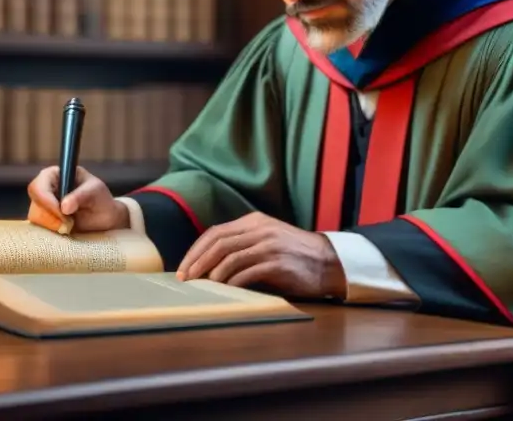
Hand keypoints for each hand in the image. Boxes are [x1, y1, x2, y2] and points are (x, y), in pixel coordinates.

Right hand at [26, 165, 127, 233]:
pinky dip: (52, 230)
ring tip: (71, 225)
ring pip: (35, 217)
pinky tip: (66, 229)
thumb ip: (80, 196)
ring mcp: (42, 205)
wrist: (105, 218)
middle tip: (69, 222)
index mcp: (54, 175)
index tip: (63, 212)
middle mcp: (45, 188)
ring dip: (53, 225)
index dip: (46, 201)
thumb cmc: (101, 199)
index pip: (38, 186)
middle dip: (51, 216)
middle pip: (35, 203)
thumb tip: (64, 206)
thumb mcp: (95, 192)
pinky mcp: (44, 220)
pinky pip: (39, 228)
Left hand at [176, 212, 345, 299]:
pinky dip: (231, 283)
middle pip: (218, 243)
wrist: (328, 262)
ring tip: (202, 286)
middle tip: (186, 279)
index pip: (215, 233)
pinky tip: (224, 291)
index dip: (195, 250)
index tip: (183, 268)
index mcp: (254, 222)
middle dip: (197, 262)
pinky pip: (246, 272)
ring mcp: (269, 245)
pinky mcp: (278, 263)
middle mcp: (260, 229)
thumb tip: (209, 264)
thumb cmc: (294, 255)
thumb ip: (243, 244)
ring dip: (211, 273)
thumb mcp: (267, 239)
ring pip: (229, 257)